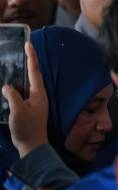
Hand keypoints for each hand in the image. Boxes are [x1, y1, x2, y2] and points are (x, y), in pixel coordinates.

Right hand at [4, 42, 48, 157]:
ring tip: (13, 62)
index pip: (34, 71)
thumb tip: (7, 86)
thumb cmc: (27, 129)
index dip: (31, 57)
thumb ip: (12, 96)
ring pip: (25, 83)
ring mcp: (33, 101)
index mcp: (38, 93)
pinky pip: (21, 92)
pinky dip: (15, 86)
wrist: (32, 145)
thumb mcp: (18, 111)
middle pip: (31, 74)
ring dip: (20, 73)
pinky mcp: (27, 107)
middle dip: (27, 61)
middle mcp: (38, 95)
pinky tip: (8, 83)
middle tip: (22, 48)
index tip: (29, 44)